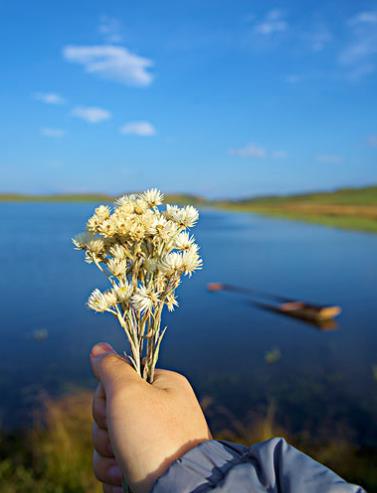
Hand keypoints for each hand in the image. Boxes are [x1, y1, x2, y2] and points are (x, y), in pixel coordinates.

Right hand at [90, 342, 211, 492]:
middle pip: (109, 412)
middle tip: (121, 439)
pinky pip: (115, 466)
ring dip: (107, 456)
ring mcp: (154, 441)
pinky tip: (125, 481)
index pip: (117, 380)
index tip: (113, 406)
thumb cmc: (154, 437)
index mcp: (163, 386)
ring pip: (108, 441)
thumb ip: (111, 368)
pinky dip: (114, 475)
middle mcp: (161, 411)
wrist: (180, 492)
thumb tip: (99, 348)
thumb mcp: (128, 392)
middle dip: (105, 430)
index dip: (105, 396)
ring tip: (125, 466)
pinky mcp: (147, 467)